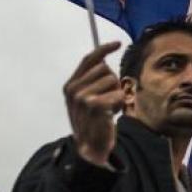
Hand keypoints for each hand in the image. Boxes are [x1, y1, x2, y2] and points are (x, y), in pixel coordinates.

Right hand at [63, 41, 123, 166]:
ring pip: (113, 81)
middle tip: (108, 101)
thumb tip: (105, 60)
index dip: (104, 49)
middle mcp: (74, 89)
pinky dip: (120, 103)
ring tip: (109, 109)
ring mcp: (82, 97)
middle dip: (113, 84)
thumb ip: (92, 80)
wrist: (90, 147)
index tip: (118, 44)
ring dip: (117, 95)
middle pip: (106, 69)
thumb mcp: (87, 98)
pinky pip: (118, 93)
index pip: (89, 59)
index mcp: (70, 85)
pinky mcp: (94, 105)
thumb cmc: (92, 121)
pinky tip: (112, 114)